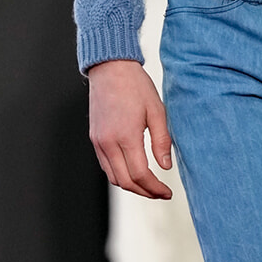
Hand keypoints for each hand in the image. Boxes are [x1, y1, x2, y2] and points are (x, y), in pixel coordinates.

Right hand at [87, 59, 173, 198]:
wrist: (110, 68)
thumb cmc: (135, 86)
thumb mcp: (157, 111)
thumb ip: (162, 141)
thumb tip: (165, 166)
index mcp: (125, 136)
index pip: (140, 175)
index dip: (155, 188)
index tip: (167, 192)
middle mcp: (108, 143)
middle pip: (125, 182)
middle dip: (144, 192)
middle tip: (160, 193)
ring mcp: (98, 142)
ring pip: (113, 177)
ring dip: (131, 186)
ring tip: (149, 185)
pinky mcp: (94, 138)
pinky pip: (106, 166)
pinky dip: (120, 174)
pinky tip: (133, 172)